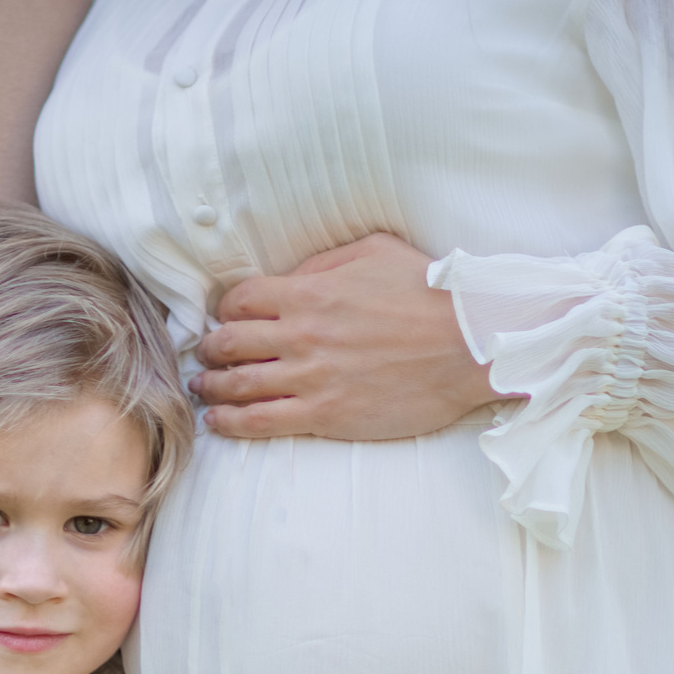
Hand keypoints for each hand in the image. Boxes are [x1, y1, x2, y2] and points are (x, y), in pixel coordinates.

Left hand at [192, 233, 497, 440]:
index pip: (240, 300)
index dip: (226, 310)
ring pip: (237, 385)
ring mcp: (311, 378)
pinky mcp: (326, 415)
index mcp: (309, 292)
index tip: (226, 318)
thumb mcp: (375, 251)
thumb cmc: (429, 294)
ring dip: (211, 386)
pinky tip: (219, 421)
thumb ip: (324, 261)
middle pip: (230, 343)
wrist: (470, 346)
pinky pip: (261, 421)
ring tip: (202, 388)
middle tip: (206, 356)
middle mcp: (301, 335)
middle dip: (211, 349)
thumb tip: (291, 275)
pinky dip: (231, 422)